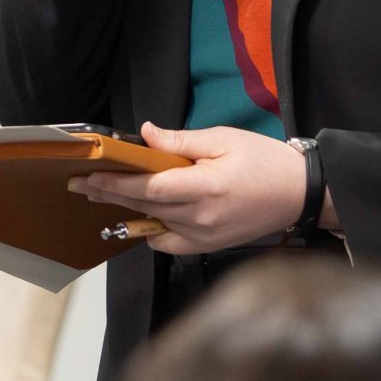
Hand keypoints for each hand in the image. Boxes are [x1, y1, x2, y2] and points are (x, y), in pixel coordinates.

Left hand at [70, 122, 305, 253]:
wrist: (300, 193)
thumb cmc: (265, 161)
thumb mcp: (224, 139)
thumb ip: (182, 141)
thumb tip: (146, 135)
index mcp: (204, 187)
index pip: (148, 186)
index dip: (116, 181)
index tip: (90, 173)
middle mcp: (199, 217)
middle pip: (143, 205)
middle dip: (108, 193)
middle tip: (80, 184)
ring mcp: (203, 236)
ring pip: (152, 223)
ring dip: (125, 209)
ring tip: (101, 195)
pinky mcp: (209, 246)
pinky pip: (169, 243)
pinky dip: (151, 231)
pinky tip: (140, 218)